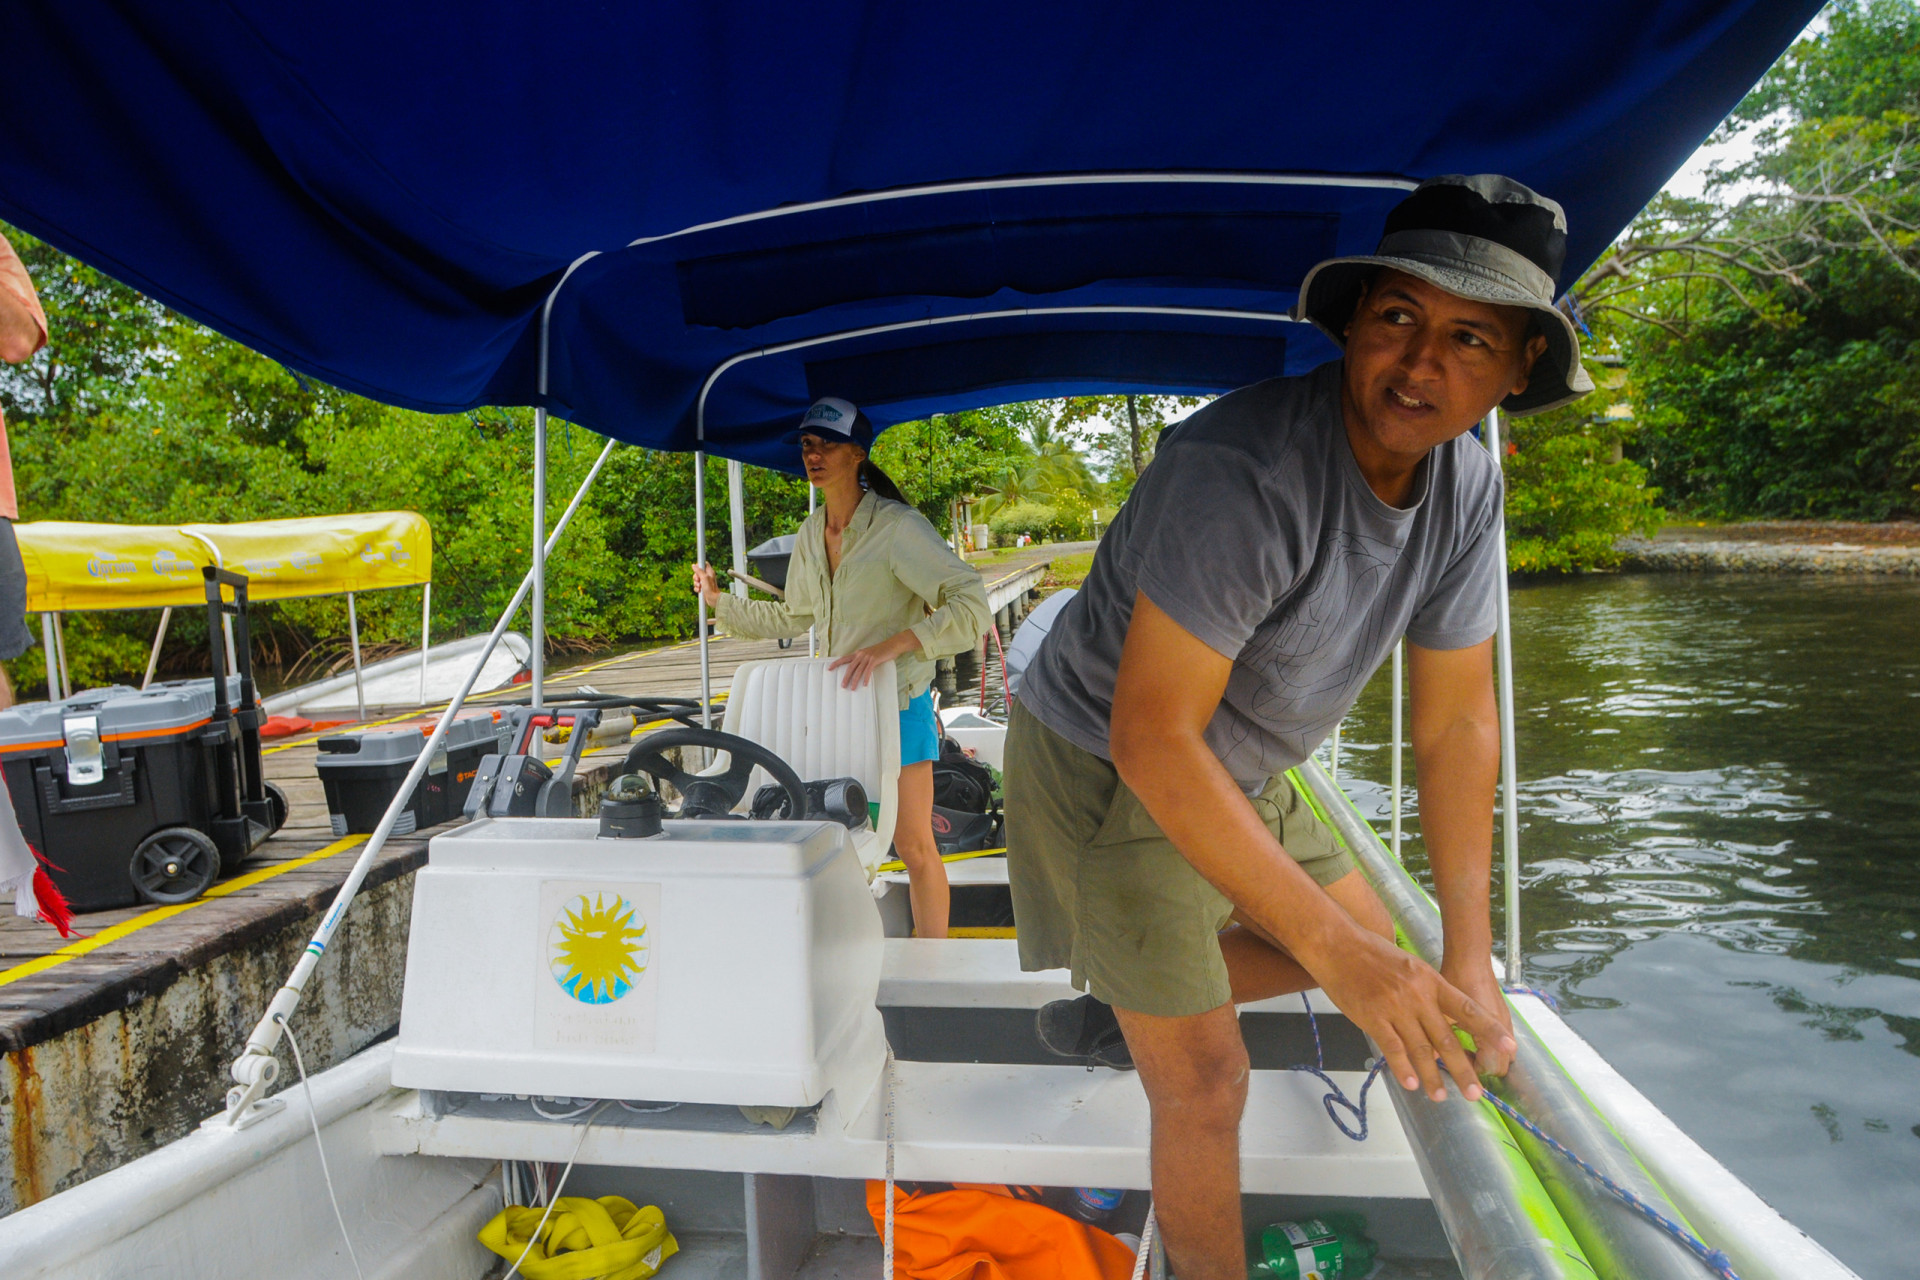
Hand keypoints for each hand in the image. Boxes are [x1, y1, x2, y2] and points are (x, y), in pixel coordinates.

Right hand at [690, 562, 721, 607]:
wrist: (713, 599)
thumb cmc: (711, 588)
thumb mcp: (704, 578)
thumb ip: (699, 571)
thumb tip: (693, 565)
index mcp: (710, 572)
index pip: (704, 564)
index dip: (699, 565)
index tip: (696, 569)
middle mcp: (707, 576)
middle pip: (698, 572)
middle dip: (696, 577)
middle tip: (698, 580)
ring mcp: (705, 582)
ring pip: (696, 580)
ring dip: (696, 584)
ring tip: (700, 587)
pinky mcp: (703, 588)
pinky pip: (697, 586)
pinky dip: (697, 588)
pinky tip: (699, 591)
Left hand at [827, 632, 913, 689]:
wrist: (891, 645)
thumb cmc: (881, 651)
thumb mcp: (869, 654)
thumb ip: (862, 660)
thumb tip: (857, 670)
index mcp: (858, 653)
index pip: (844, 659)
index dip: (836, 663)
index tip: (829, 668)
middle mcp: (860, 654)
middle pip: (850, 667)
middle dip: (845, 677)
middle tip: (843, 686)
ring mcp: (867, 657)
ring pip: (858, 670)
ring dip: (855, 680)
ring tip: (852, 688)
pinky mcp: (874, 660)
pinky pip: (868, 670)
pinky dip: (866, 678)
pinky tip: (864, 684)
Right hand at [1308, 927, 1516, 1102]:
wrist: (1337, 944)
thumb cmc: (1372, 953)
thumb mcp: (1409, 966)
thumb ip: (1426, 994)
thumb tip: (1437, 1025)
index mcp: (1431, 980)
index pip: (1467, 1009)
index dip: (1489, 1030)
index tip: (1509, 1048)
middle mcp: (1417, 995)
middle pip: (1447, 1039)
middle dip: (1464, 1069)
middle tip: (1476, 1094)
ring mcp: (1395, 1007)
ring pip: (1420, 1050)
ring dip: (1433, 1077)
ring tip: (1441, 1097)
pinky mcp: (1373, 1017)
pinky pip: (1393, 1048)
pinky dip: (1403, 1068)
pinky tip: (1412, 1084)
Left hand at [1441, 954, 1517, 1077]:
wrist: (1470, 956)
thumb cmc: (1456, 980)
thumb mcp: (1443, 1010)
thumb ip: (1438, 1036)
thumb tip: (1428, 1058)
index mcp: (1490, 1030)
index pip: (1489, 1067)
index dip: (1471, 1071)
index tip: (1453, 1065)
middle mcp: (1504, 1029)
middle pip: (1500, 1065)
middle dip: (1480, 1068)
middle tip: (1459, 1062)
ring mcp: (1506, 1022)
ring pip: (1503, 1054)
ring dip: (1485, 1058)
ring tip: (1463, 1052)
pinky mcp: (1503, 1016)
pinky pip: (1501, 1040)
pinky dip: (1488, 1046)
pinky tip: (1469, 1039)